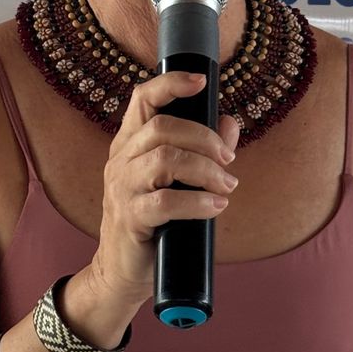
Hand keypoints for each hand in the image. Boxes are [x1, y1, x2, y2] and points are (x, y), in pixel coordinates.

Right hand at [90, 70, 239, 303]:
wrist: (122, 270)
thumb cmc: (153, 222)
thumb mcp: (176, 182)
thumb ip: (203, 151)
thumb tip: (231, 123)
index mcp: (130, 144)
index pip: (142, 99)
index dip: (170, 83)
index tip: (201, 81)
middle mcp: (121, 160)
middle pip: (162, 128)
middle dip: (205, 139)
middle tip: (229, 161)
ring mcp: (122, 188)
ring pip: (165, 160)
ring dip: (206, 170)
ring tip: (227, 187)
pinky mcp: (129, 217)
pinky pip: (166, 201)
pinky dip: (198, 201)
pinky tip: (215, 207)